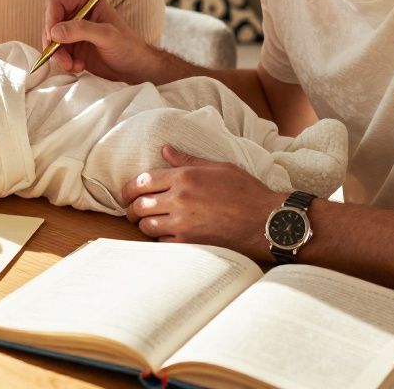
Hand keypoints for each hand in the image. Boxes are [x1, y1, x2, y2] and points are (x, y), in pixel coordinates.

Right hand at [42, 0, 160, 82]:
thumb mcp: (107, 35)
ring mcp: (74, 33)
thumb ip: (81, 30)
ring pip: (52, 41)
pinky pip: (58, 54)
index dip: (50, 20)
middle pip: (50, 24)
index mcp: (87, 2)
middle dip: (53, 43)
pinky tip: (79, 67)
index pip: (56, 4)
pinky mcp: (73, 49)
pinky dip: (64, 62)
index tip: (53, 38)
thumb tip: (54, 32)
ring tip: (73, 66)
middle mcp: (77, 15)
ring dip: (59, 56)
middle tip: (63, 59)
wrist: (135, 69)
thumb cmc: (128, 47)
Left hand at [120, 145, 281, 259]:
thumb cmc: (246, 192)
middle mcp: (179, 199)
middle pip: (140, 205)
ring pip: (147, 226)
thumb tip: (164, 149)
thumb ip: (188, 160)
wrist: (266, 221)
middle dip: (132, 208)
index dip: (128, 189)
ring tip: (150, 223)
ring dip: (145, 224)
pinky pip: (162, 243)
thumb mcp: (218, 167)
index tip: (127, 194)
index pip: (142, 181)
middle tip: (133, 210)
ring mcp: (183, 224)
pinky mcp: (190, 244)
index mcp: (184, 177)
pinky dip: (160, 240)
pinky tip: (167, 236)